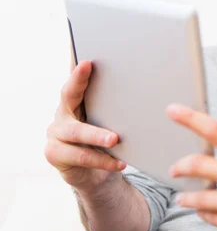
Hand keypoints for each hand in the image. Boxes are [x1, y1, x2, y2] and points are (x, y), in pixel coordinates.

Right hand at [44, 61, 125, 192]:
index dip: (78, 66)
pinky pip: (81, 157)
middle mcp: (62, 112)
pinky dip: (103, 160)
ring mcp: (55, 133)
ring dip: (97, 135)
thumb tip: (147, 82)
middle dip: (78, 80)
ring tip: (115, 139)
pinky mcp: (55, 154)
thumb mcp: (110, 120)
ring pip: (77, 131)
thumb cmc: (105, 139)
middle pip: (68, 94)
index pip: (77, 79)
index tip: (87, 56)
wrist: (94, 174)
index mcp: (76, 100)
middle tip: (88, 65)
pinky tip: (120, 162)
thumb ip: (117, 103)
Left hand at [168, 105, 216, 230]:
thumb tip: (215, 166)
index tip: (172, 110)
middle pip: (198, 164)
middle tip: (174, 169)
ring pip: (198, 198)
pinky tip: (207, 212)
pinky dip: (204, 214)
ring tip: (184, 198)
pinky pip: (209, 218)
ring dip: (187, 198)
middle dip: (180, 166)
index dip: (191, 119)